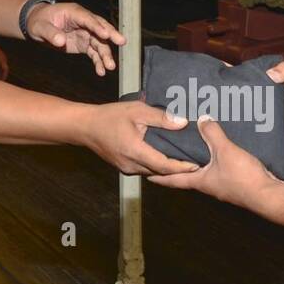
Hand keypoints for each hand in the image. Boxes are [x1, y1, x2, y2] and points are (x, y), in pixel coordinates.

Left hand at [26, 1, 123, 76]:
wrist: (38, 26)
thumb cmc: (39, 21)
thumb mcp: (40, 26)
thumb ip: (50, 33)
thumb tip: (61, 41)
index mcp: (74, 13)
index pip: (88, 19)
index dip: (97, 26)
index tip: (106, 34)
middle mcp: (84, 22)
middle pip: (100, 29)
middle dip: (111, 36)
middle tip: (122, 42)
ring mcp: (86, 34)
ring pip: (99, 43)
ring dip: (106, 55)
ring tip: (110, 67)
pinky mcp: (84, 44)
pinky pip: (94, 53)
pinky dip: (98, 62)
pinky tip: (101, 71)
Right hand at [83, 100, 198, 175]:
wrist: (86, 127)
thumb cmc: (110, 116)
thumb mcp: (137, 110)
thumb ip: (161, 117)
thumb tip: (182, 122)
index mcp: (135, 151)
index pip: (164, 166)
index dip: (182, 167)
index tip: (198, 165)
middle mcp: (131, 165)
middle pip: (160, 172)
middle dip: (178, 169)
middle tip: (197, 162)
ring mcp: (126, 169)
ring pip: (153, 172)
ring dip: (168, 169)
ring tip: (184, 160)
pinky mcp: (124, 168)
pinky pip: (144, 169)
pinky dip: (157, 166)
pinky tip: (166, 158)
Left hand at [147, 116, 280, 208]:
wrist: (268, 195)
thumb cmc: (243, 178)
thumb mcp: (225, 151)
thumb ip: (213, 134)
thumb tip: (202, 119)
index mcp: (199, 181)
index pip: (171, 179)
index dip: (158, 174)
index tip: (145, 170)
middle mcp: (207, 185)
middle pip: (185, 176)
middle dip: (174, 167)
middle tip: (165, 155)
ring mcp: (221, 186)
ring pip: (202, 173)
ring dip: (194, 163)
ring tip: (190, 148)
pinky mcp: (234, 182)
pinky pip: (217, 170)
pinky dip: (212, 162)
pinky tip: (217, 152)